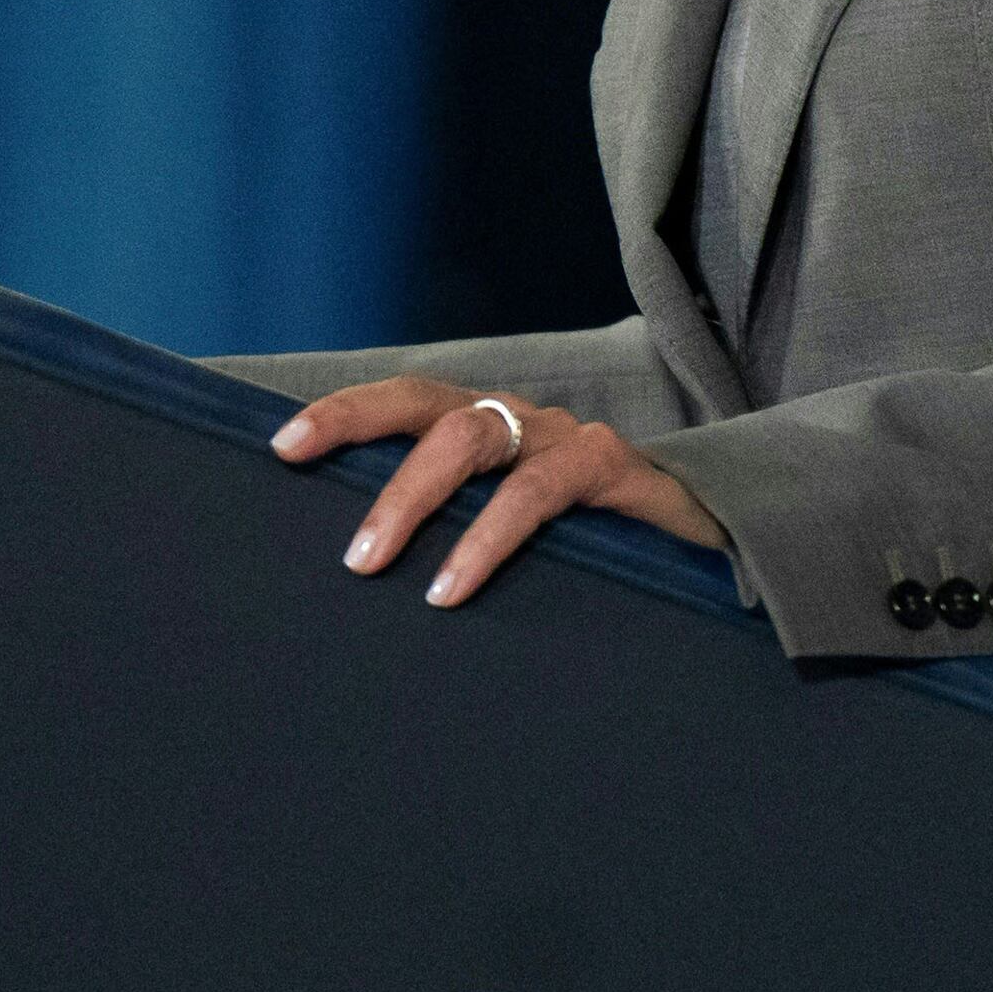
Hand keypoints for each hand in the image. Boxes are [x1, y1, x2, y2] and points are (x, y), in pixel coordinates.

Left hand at [269, 377, 724, 609]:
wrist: (714, 548)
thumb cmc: (596, 552)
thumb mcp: (515, 540)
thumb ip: (458, 538)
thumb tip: (362, 582)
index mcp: (490, 430)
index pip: (405, 404)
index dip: (344, 415)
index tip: (279, 447)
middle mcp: (521, 421)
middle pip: (428, 407)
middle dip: (359, 439)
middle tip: (314, 516)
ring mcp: (565, 439)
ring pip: (473, 438)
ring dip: (411, 496)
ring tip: (369, 563)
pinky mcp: (612, 469)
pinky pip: (536, 492)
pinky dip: (486, 538)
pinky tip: (452, 587)